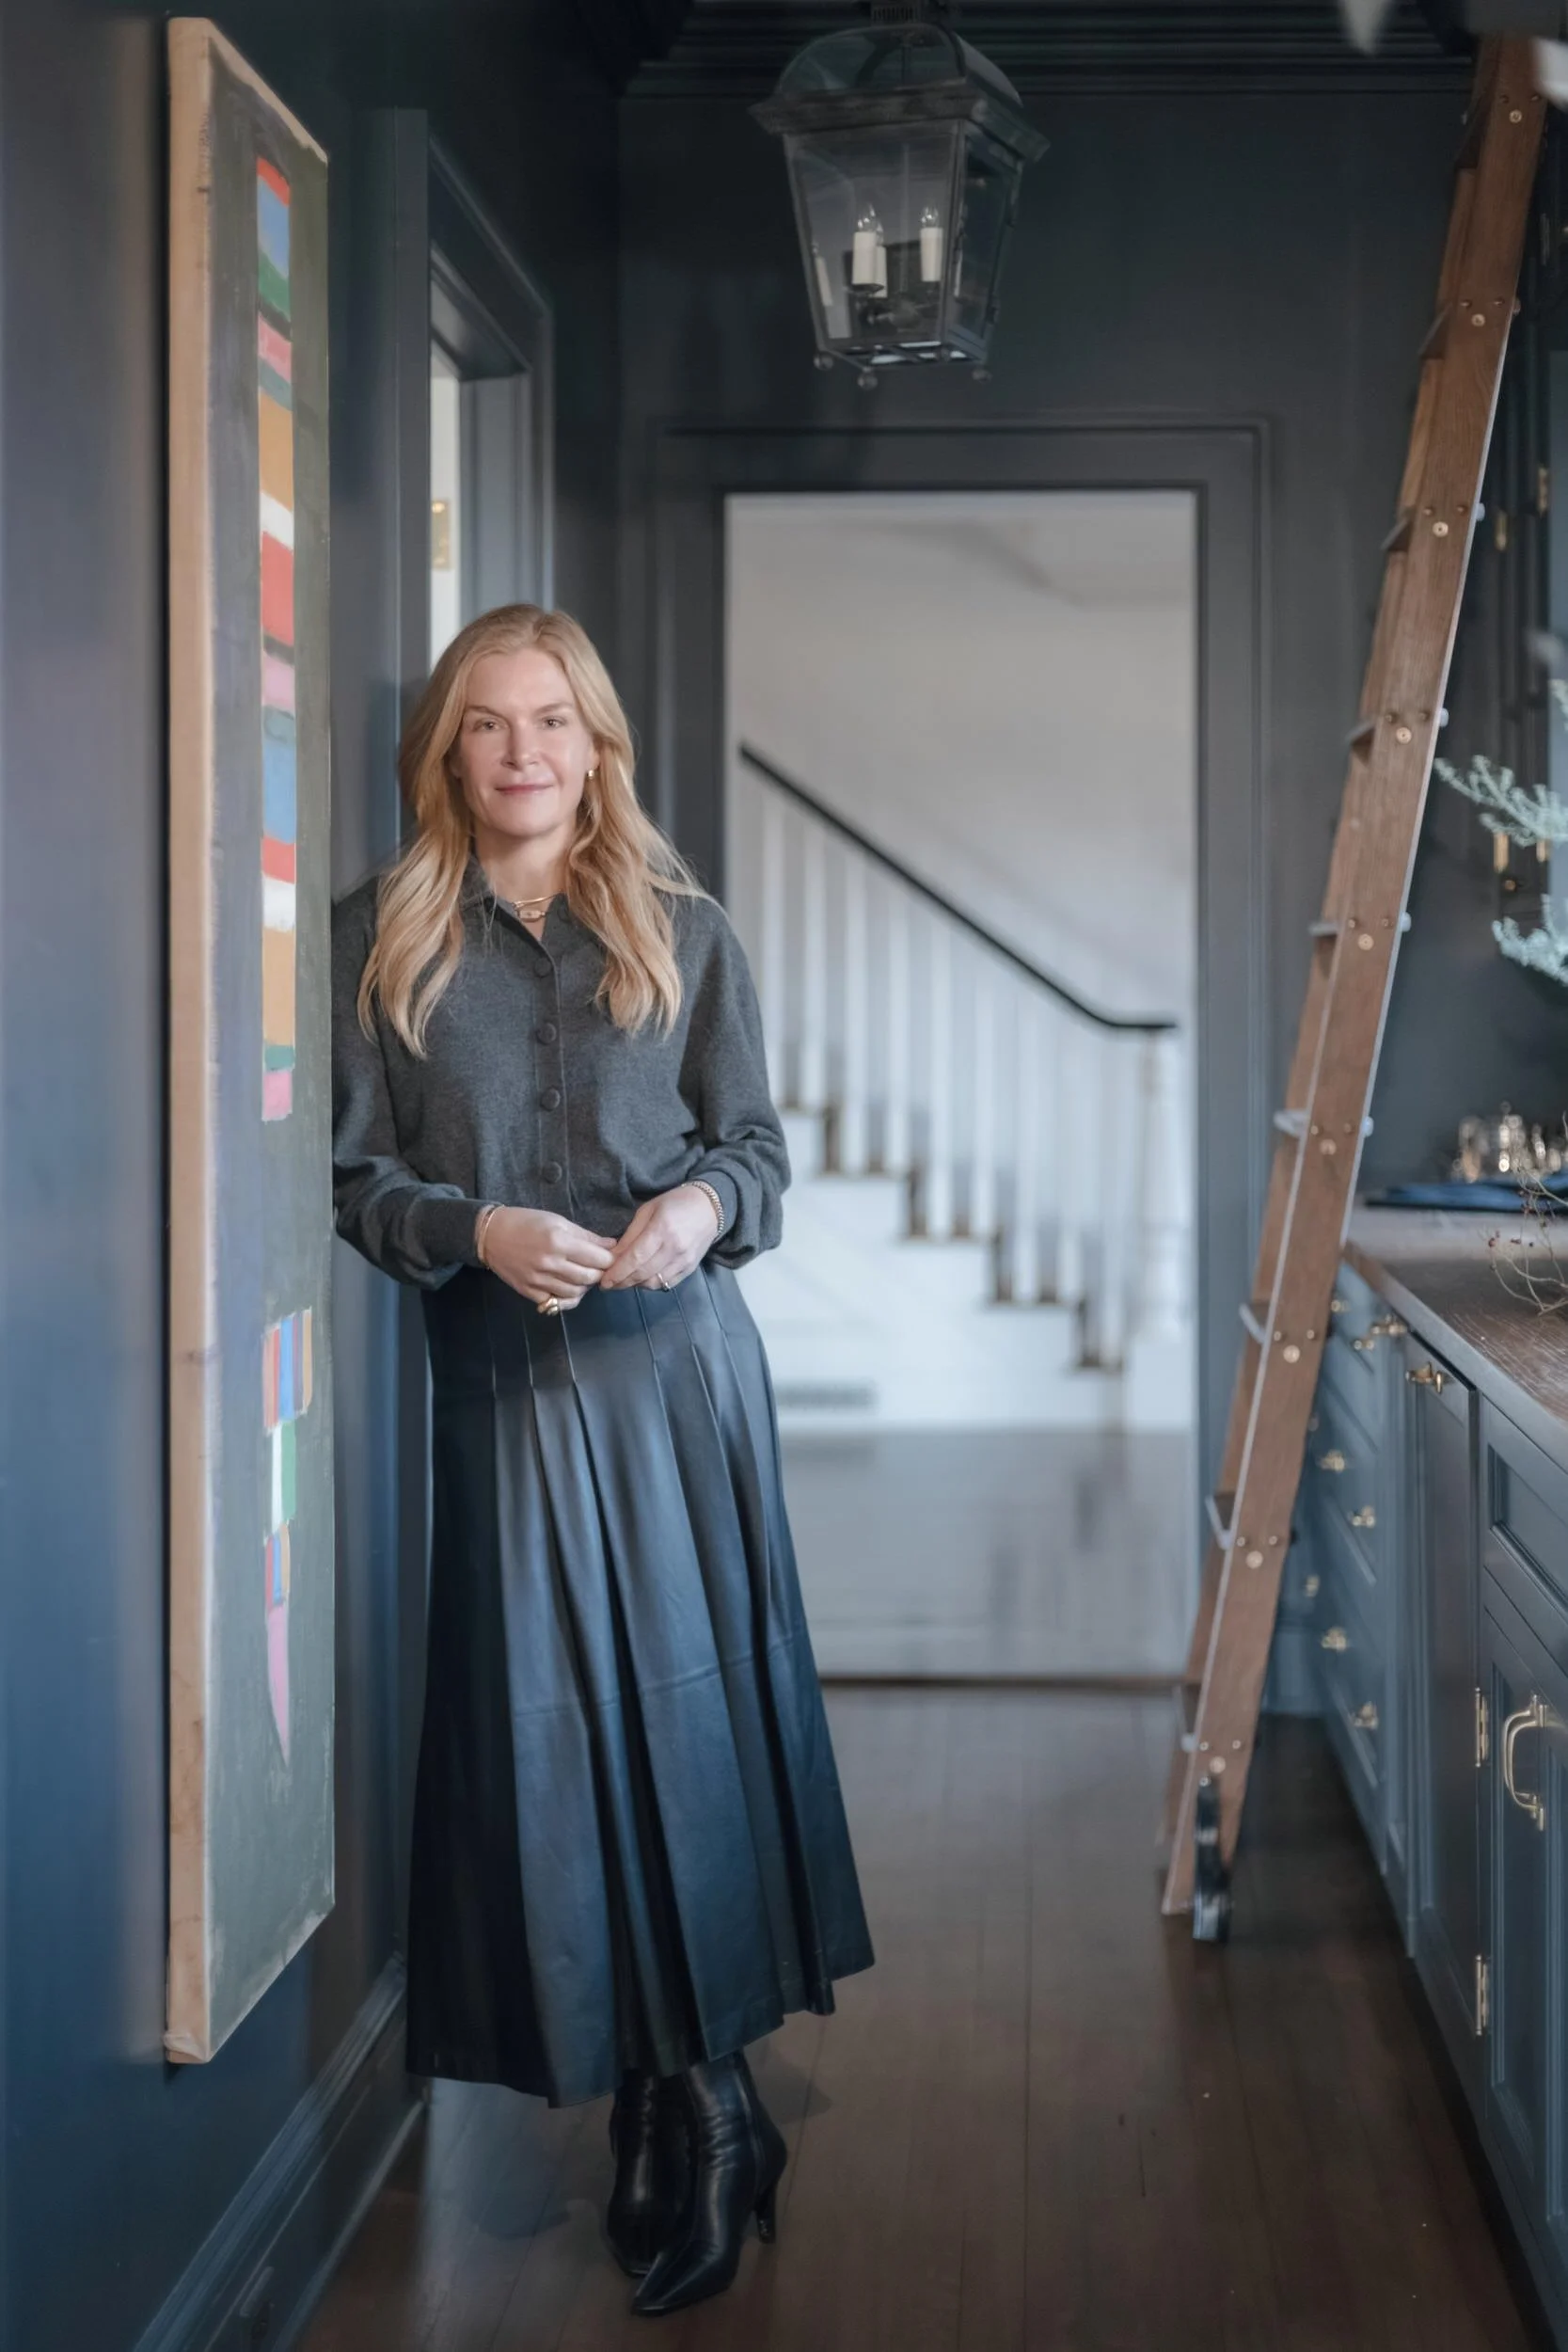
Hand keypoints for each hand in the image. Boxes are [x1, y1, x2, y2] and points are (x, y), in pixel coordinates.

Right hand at [480, 1206, 615, 1309]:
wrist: (490, 1235)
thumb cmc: (526, 1223)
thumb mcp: (557, 1221)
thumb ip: (586, 1236)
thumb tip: (611, 1245)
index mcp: (559, 1242)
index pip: (597, 1259)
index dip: (609, 1260)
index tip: (610, 1258)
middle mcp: (550, 1263)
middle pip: (588, 1278)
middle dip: (599, 1274)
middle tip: (599, 1269)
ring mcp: (538, 1280)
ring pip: (574, 1293)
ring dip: (584, 1287)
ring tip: (583, 1277)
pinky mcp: (529, 1292)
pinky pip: (555, 1302)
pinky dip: (566, 1297)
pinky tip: (567, 1286)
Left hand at [600, 1184, 720, 1292]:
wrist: (709, 1207)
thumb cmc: (675, 1203)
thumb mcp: (647, 1210)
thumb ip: (630, 1235)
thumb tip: (613, 1257)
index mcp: (662, 1229)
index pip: (635, 1258)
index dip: (617, 1272)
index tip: (604, 1280)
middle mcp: (674, 1248)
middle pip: (643, 1273)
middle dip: (622, 1281)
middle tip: (608, 1284)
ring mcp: (684, 1260)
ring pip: (654, 1282)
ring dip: (635, 1285)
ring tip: (622, 1281)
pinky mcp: (690, 1268)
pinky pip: (666, 1284)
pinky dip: (650, 1285)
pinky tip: (641, 1279)